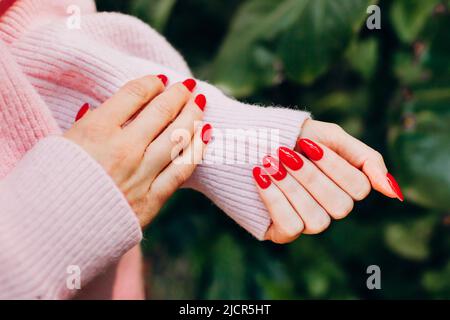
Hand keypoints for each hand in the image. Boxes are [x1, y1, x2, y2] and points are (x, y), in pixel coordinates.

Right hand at [64, 75, 210, 227]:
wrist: (52, 233)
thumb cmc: (49, 187)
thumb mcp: (58, 145)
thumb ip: (84, 125)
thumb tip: (99, 109)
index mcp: (96, 130)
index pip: (134, 94)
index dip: (152, 83)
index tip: (160, 81)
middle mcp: (123, 149)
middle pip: (162, 112)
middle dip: (179, 94)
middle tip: (188, 86)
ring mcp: (141, 174)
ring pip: (178, 136)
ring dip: (193, 115)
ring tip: (200, 103)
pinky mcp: (152, 199)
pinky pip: (182, 169)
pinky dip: (197, 149)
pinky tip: (205, 134)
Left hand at [253, 119, 402, 243]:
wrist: (249, 139)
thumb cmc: (292, 137)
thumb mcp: (329, 136)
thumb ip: (365, 158)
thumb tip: (392, 192)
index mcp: (345, 185)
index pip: (359, 188)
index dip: (332, 165)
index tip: (307, 143)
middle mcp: (329, 208)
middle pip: (340, 206)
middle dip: (309, 175)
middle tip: (283, 153)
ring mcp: (306, 222)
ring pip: (317, 221)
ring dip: (291, 187)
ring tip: (269, 162)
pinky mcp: (281, 232)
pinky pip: (290, 228)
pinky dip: (275, 199)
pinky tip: (261, 176)